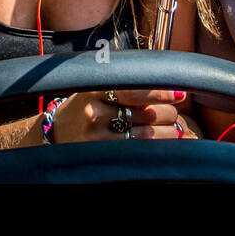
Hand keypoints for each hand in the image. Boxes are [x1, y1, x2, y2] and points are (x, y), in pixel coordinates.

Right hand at [50, 89, 188, 143]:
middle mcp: (95, 113)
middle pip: (145, 113)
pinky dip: (158, 148)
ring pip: (146, 135)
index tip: (179, 93)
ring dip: (167, 132)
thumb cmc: (83, 105)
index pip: (134, 89)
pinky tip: (167, 143)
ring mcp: (98, 138)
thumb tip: (164, 78)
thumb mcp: (96, 85)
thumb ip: (124, 80)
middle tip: (173, 112)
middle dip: (167, 113)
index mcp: (95, 89)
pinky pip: (139, 153)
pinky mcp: (103, 157)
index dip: (160, 92)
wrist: (55, 134)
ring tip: (174, 129)